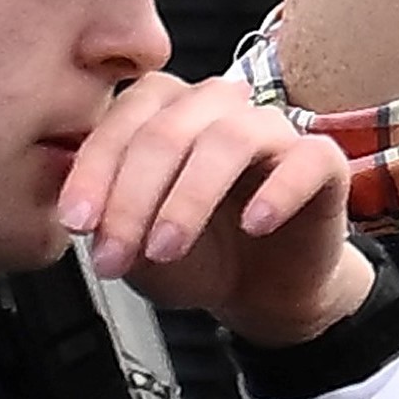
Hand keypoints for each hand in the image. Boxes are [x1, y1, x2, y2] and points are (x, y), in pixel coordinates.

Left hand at [61, 71, 368, 348]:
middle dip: (133, 196)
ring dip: (189, 198)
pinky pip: (305, 160)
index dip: (95, 171)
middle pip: (168, 129)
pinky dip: (277, 191)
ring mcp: (271, 130)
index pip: (123, 119)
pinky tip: (255, 224)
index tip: (77, 222)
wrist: (261, 290)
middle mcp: (217, 109)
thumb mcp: (134, 247)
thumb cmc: (197, 255)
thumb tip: (77, 210)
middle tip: (118, 252)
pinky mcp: (321, 162)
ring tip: (167, 248)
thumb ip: (107, 221)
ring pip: (229, 138)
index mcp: (165, 113)